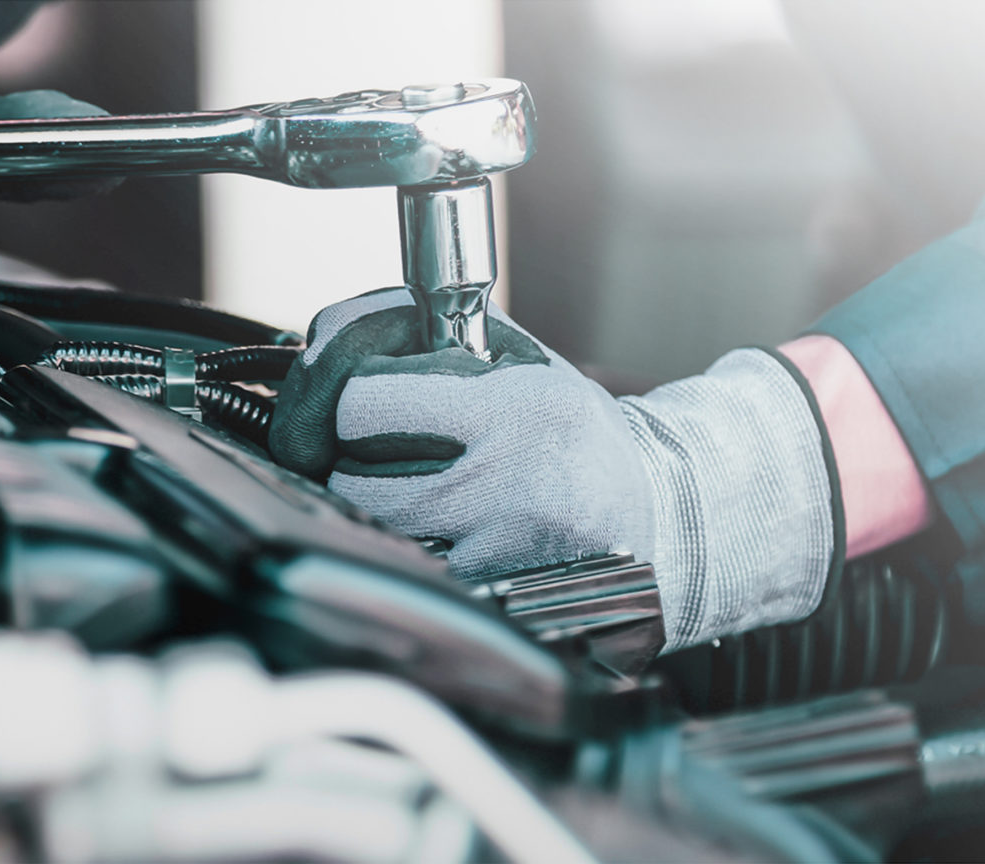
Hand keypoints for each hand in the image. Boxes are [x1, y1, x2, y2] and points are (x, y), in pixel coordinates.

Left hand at [269, 288, 840, 651]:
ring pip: (373, 530)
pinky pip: (409, 570)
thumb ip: (432, 338)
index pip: (360, 402)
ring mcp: (500, 548)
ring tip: (422, 490)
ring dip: (376, 511)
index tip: (360, 405)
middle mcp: (507, 480)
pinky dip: (410, 553)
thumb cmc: (573, 433)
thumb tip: (327, 338)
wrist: (657, 514)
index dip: (344, 399)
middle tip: (383, 452)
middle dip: (352, 461)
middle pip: (351, 476)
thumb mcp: (520, 362)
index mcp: (512, 408)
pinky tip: (445, 535)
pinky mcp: (495, 597)